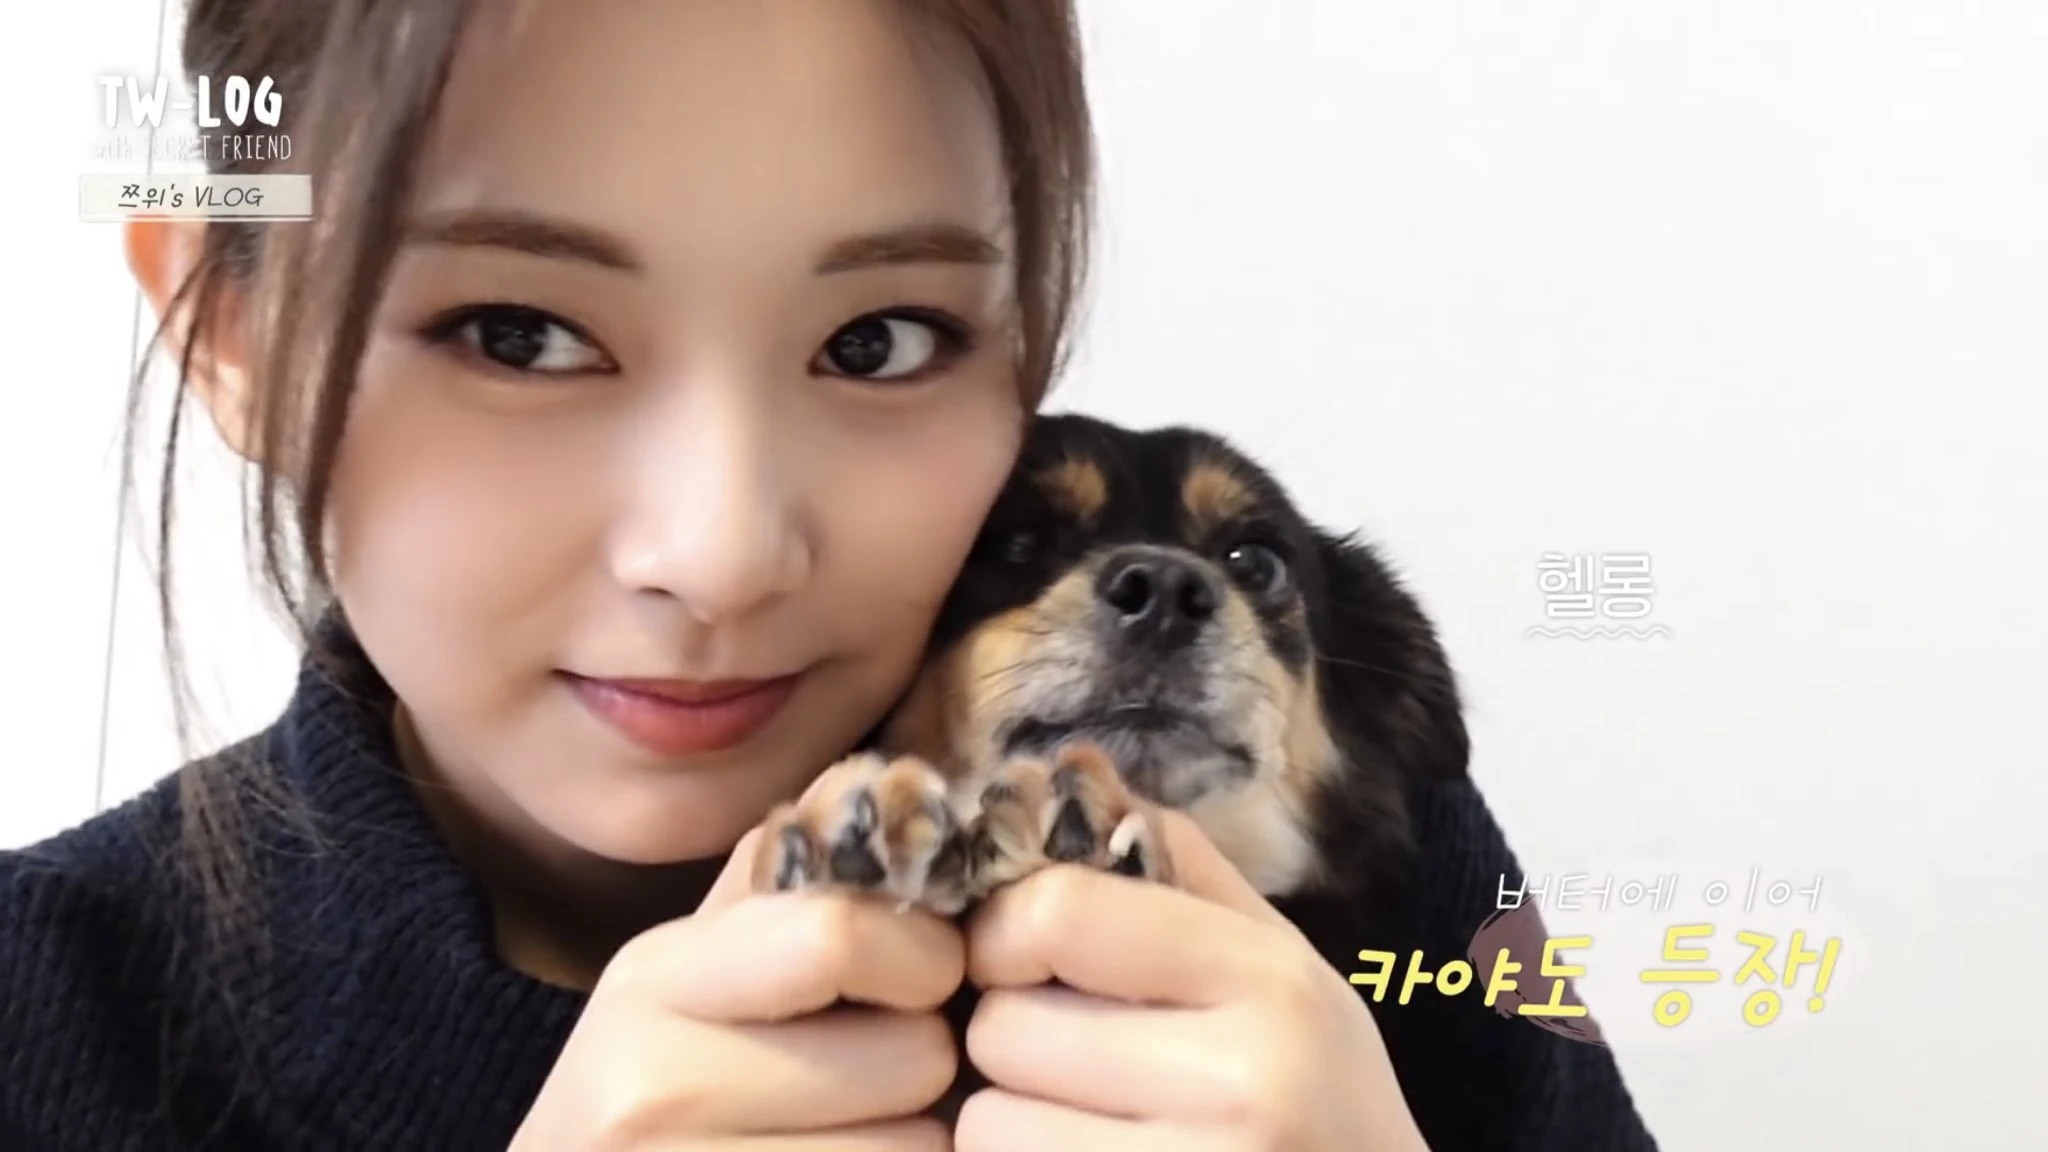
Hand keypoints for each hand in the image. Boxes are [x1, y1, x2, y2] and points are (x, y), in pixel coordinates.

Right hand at [512, 827, 960, 1149]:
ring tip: (842, 1131)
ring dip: (911, 1139)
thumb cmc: (655, 1085)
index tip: (917, 974)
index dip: (921, 954)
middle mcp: (655, 1086)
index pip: (841, 934)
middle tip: (871, 1074)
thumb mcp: (688, 967)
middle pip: (911, 1054)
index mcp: (653, 978)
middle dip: (919, 1061)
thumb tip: (888, 778)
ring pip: (917, 1144)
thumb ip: (781, 874)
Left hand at [954, 813, 1429, 1150]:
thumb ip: (1175, 865)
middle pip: (1005, 1025)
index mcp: (1272, 979)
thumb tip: (1064, 764)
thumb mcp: (1280, 966)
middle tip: (1076, 1063)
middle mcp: (1245, 1078)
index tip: (1022, 956)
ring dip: (1012, 1123)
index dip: (1006, 930)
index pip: (1055, 912)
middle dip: (1014, 1040)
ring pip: (989, 1122)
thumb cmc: (1315, 1096)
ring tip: (1088, 1127)